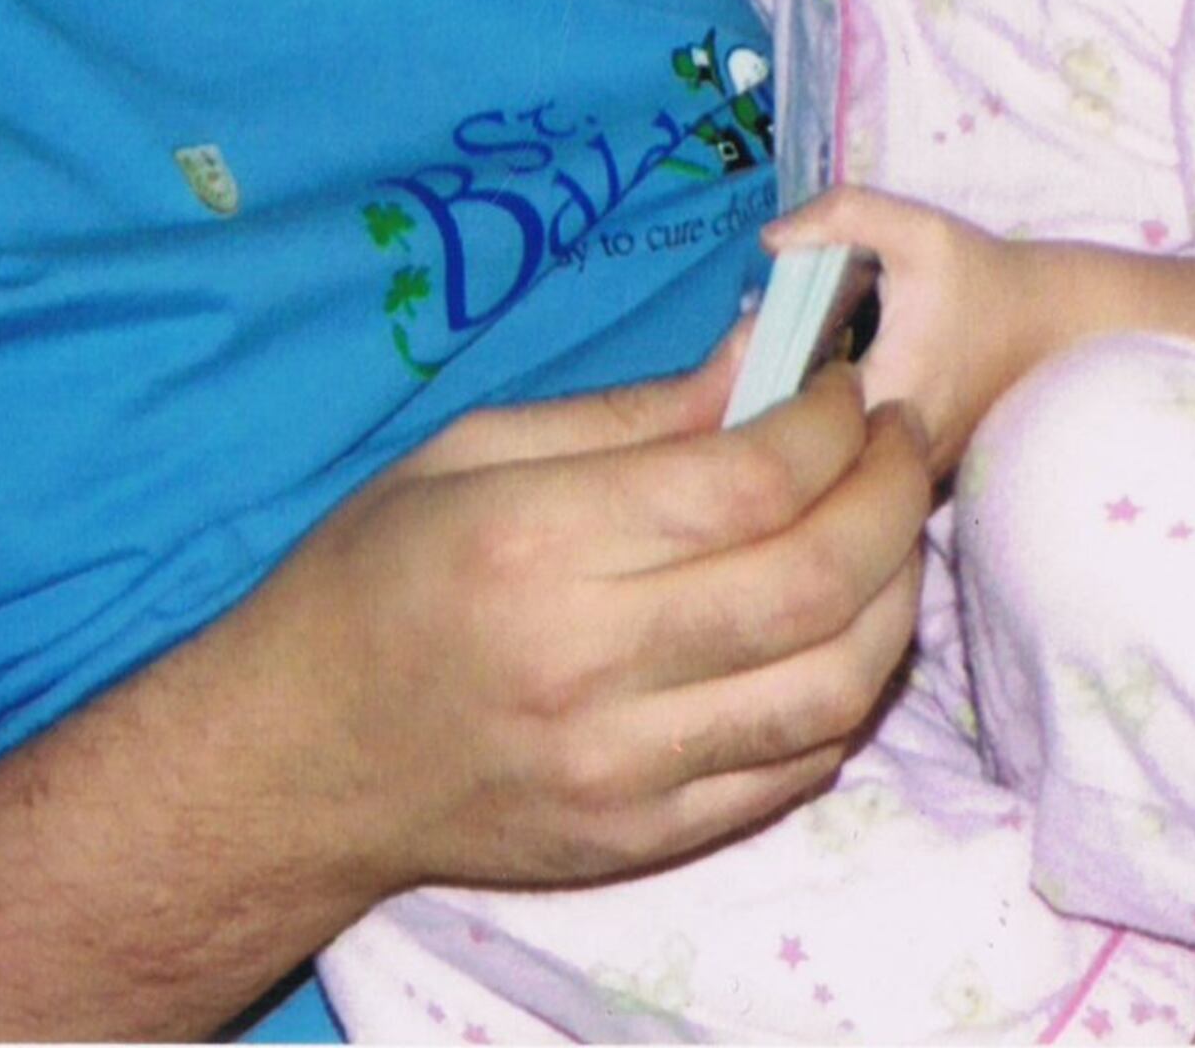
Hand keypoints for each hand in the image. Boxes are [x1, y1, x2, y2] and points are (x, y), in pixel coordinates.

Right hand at [229, 336, 929, 898]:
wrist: (294, 764)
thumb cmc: (369, 583)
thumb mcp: (466, 454)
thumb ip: (630, 413)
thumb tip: (767, 356)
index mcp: (536, 545)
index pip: (750, 481)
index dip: (832, 421)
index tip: (846, 385)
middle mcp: (588, 665)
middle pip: (815, 579)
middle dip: (893, 491)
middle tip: (900, 439)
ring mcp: (623, 768)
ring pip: (836, 685)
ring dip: (894, 596)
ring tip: (886, 531)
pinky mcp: (645, 838)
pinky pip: (797, 767)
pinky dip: (845, 691)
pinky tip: (833, 629)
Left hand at [766, 186, 1194, 473]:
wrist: (1066, 326)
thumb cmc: (991, 279)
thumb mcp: (921, 228)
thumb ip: (842, 214)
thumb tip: (770, 238)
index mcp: (881, 402)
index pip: (779, 409)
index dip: (752, 367)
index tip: (752, 324)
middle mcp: (888, 461)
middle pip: (791, 444)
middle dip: (763, 395)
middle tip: (761, 343)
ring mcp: (904, 482)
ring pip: (820, 464)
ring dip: (795, 420)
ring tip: (790, 364)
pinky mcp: (916, 484)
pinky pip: (849, 469)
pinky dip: (828, 436)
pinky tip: (826, 393)